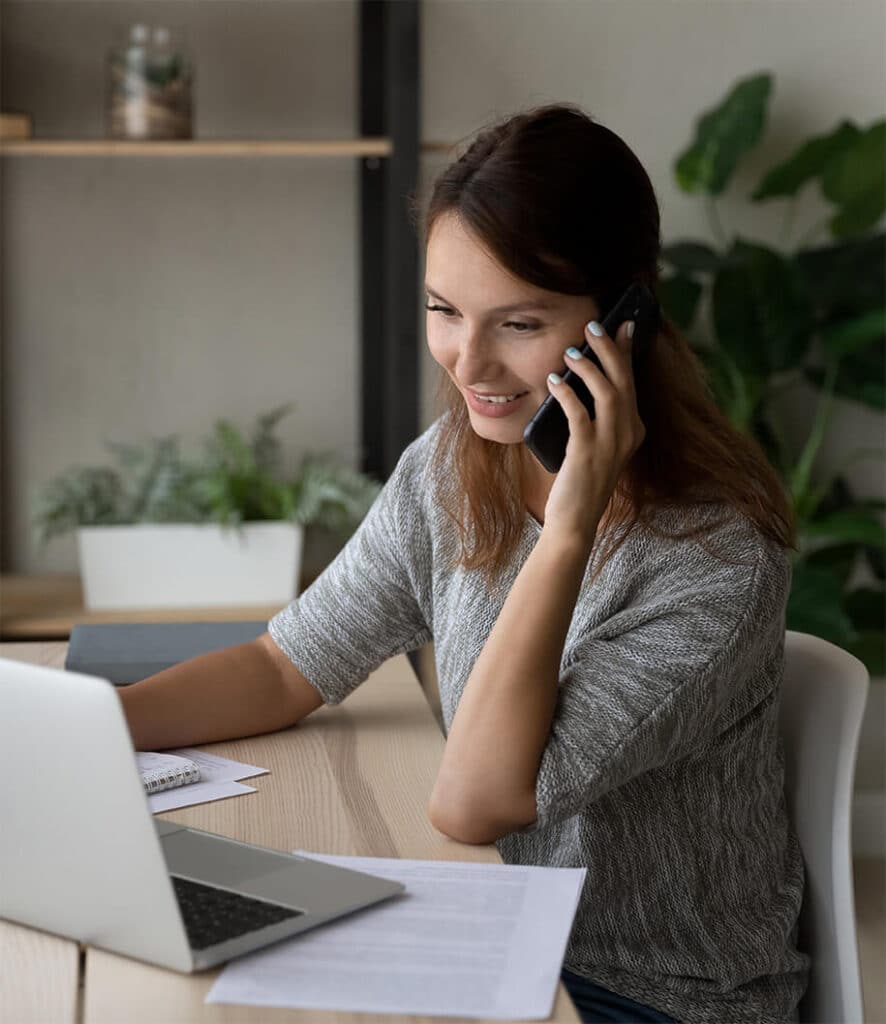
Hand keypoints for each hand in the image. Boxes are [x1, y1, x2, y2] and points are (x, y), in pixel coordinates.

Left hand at [542, 319, 645, 544]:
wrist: (575, 520)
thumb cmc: (580, 481)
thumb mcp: (594, 444)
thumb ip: (595, 416)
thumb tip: (578, 380)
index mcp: (634, 430)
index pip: (632, 382)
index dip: (627, 351)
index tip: (623, 323)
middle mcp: (628, 434)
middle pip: (623, 381)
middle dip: (610, 348)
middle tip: (593, 325)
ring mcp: (610, 444)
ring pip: (607, 392)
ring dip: (589, 367)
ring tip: (570, 352)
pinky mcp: (587, 453)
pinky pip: (579, 414)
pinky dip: (566, 394)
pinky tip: (553, 382)